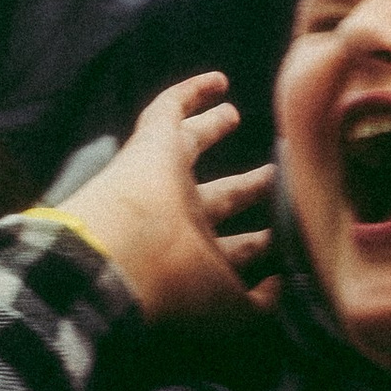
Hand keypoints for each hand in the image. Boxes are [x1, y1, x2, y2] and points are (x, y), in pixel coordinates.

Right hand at [52, 74, 278, 325]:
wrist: (112, 262)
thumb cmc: (175, 289)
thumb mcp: (228, 311)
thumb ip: (257, 306)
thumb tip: (277, 285)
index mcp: (196, 260)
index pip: (231, 251)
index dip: (255, 246)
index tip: (279, 238)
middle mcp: (179, 219)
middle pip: (218, 198)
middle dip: (244, 189)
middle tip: (270, 175)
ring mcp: (162, 179)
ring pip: (190, 146)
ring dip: (212, 129)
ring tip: (233, 113)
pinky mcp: (150, 146)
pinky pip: (168, 111)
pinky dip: (189, 93)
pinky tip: (217, 80)